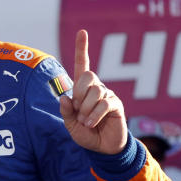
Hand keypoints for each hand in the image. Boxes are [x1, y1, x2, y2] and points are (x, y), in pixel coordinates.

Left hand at [59, 30, 126, 154]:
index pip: (81, 65)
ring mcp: (107, 94)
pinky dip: (93, 115)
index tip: (82, 31)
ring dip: (85, 109)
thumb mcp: (70, 125)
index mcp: (82, 90)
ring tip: (86, 122)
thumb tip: (64, 97)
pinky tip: (91, 123)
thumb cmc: (86, 134)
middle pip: (86, 76)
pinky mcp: (116, 104)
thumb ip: (65, 112)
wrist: (103, 149)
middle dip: (79, 94)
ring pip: (94, 91)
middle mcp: (96, 88)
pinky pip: (103, 103)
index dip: (81, 49)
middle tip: (78, 111)